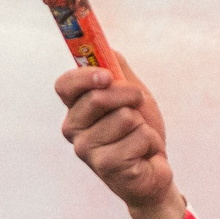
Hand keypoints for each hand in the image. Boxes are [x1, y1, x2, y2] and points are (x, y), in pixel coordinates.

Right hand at [57, 57, 181, 218]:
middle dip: (128, 95)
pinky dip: (149, 141)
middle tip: (138, 105)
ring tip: (138, 138)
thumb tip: (104, 47)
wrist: (154, 171)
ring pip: (124, 117)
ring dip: (142, 124)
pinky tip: (143, 154)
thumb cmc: (139, 132)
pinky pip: (137, 137)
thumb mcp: (132, 94)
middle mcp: (74, 130)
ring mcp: (88, 151)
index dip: (84, 76)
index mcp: (76, 109)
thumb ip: (117, 70)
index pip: (65, 85)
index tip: (106, 75)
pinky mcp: (107, 167)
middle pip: (98, 98)